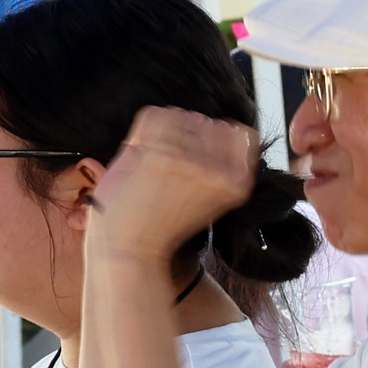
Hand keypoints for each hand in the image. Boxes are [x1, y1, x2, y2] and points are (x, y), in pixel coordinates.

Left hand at [88, 107, 262, 271]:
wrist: (128, 251)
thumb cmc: (158, 229)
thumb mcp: (207, 199)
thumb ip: (217, 166)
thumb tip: (221, 127)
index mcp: (239, 181)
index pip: (240, 132)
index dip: (211, 139)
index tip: (191, 157)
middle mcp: (225, 169)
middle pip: (209, 122)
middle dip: (186, 134)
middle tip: (165, 163)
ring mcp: (194, 160)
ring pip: (184, 117)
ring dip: (164, 132)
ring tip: (152, 161)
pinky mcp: (163, 155)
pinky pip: (156, 116)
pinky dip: (143, 130)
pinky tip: (141, 153)